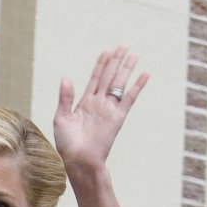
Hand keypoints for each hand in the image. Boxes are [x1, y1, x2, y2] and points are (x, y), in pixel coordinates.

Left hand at [54, 45, 148, 176]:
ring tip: (134, 54)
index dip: (101, 64)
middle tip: (124, 45)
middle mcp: (99, 103)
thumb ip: (65, 98)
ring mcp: (109, 109)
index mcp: (85, 102)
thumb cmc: (67, 145)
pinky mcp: (118, 117)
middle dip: (116, 61)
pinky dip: (137, 86)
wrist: (79, 161)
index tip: (107, 50)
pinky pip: (129, 98)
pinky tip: (145, 74)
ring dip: (127, 69)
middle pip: (110, 76)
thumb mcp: (61, 118)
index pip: (96, 78)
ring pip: (120, 84)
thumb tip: (66, 77)